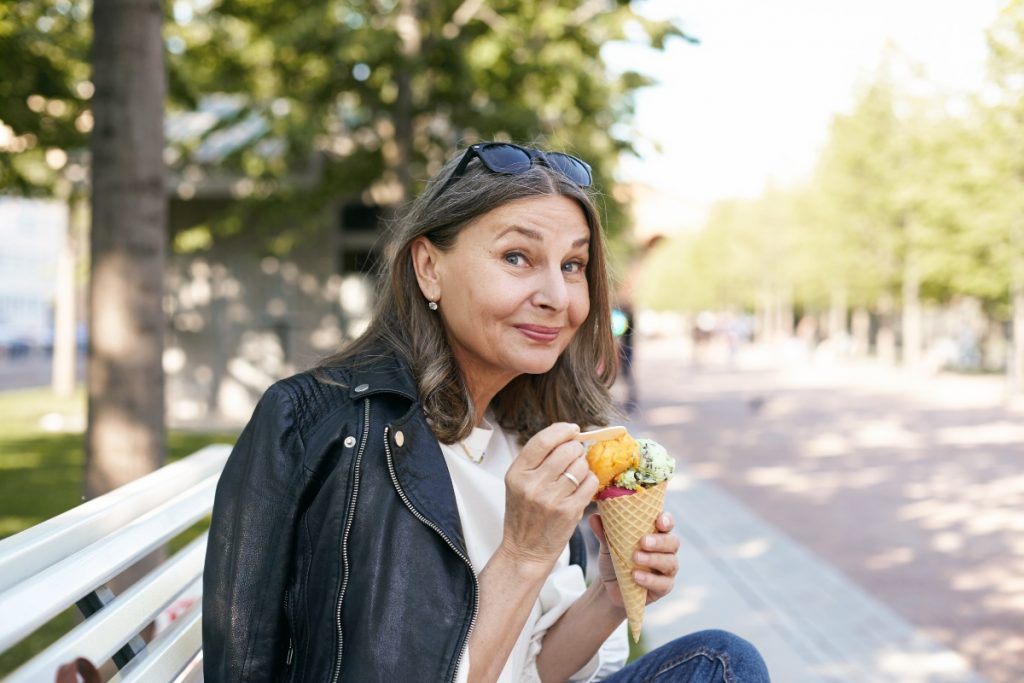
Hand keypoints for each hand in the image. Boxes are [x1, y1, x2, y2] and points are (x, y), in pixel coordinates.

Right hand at [499, 423, 598, 568]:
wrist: (525, 551)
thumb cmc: (524, 514)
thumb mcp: (518, 484)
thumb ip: (536, 459)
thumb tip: (565, 433)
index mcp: (517, 474)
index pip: (542, 441)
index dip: (561, 430)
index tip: (572, 429)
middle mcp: (532, 485)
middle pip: (567, 450)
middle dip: (576, 449)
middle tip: (574, 456)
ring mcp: (551, 499)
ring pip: (581, 465)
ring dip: (583, 466)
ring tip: (575, 476)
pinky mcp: (569, 512)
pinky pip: (591, 483)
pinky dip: (590, 481)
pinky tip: (581, 487)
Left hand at [589, 511, 678, 606]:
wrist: (609, 587)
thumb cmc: (615, 559)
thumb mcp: (609, 545)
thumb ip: (604, 532)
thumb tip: (594, 517)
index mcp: (655, 534)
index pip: (667, 523)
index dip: (667, 521)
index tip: (659, 521)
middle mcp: (666, 550)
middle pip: (673, 542)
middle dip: (659, 541)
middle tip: (643, 541)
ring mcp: (667, 569)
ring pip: (670, 562)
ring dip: (653, 559)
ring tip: (636, 559)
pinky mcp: (664, 587)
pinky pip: (663, 583)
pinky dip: (649, 579)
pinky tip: (636, 576)